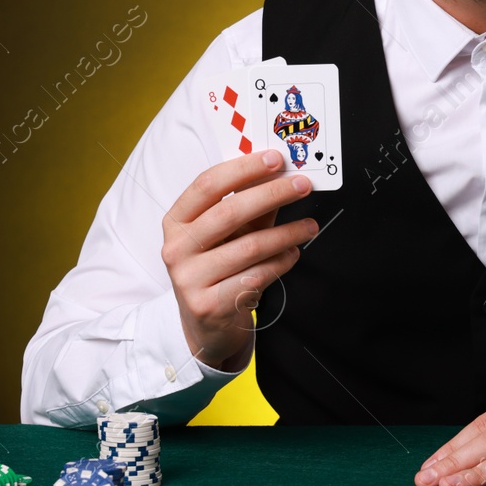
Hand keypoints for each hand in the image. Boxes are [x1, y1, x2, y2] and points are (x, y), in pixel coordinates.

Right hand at [161, 149, 316, 369]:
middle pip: (228, 211)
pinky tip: (292, 254)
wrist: (205, 326)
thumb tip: (281, 175)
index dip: (243, 169)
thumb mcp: (229, 234)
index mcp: (176, 221)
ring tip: (309, 227)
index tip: (276, 159)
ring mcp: (189, 279)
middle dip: (272, 194)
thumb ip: (250, 206)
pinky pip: (256, 276)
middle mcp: (176, 248)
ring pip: (249, 247)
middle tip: (302, 186)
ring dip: (287, 233)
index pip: (207, 185)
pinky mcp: (208, 306)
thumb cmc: (219, 269)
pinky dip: (281, 262)